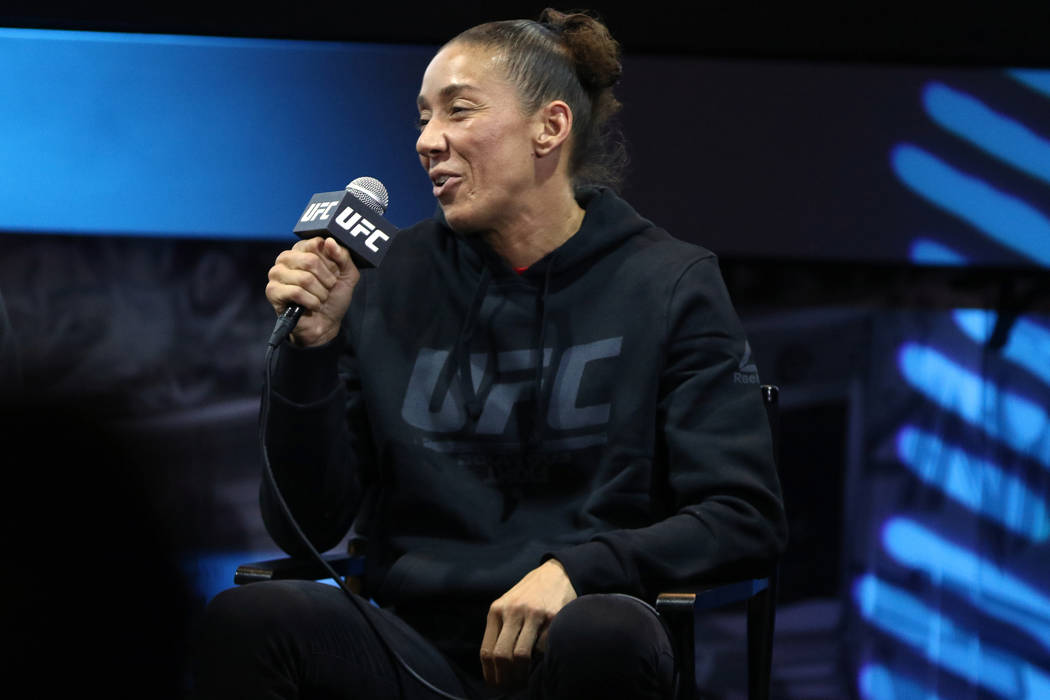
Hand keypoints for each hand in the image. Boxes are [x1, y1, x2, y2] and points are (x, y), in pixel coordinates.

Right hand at [265, 237, 359, 346]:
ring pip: (304, 279)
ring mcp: (276, 273)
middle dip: (326, 280)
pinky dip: (311, 302)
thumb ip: (343, 256)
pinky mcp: (272, 291)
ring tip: (320, 298)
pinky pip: (296, 292)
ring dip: (320, 293)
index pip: (317, 244)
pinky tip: (312, 306)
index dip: (331, 263)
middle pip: (310, 261)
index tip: (334, 274)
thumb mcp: (347, 274)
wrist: (327, 323)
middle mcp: (286, 257)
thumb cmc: (334, 296)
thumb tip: (329, 241)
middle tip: (328, 289)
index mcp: (302, 248)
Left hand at [480, 559, 576, 688]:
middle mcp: (512, 611)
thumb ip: (500, 628)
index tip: (496, 685)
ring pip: (520, 655)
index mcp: (496, 610)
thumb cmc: (529, 594)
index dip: (490, 674)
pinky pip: (543, 647)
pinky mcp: (552, 616)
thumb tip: (495, 666)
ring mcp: (532, 613)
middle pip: (501, 656)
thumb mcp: (508, 605)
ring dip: (522, 674)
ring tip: (525, 681)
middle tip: (511, 687)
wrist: (556, 573)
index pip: (487, 650)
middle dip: (505, 678)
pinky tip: (541, 663)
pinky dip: (541, 660)